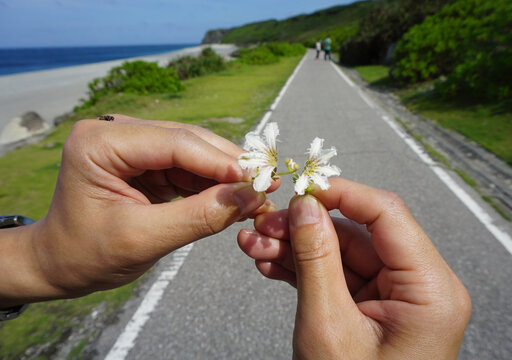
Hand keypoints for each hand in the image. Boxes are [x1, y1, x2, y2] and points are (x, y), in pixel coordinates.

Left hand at [0, 115, 274, 305]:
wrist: (60, 263)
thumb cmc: (87, 254)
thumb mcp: (142, 240)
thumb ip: (197, 217)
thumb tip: (249, 196)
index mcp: (101, 143)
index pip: (175, 144)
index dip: (222, 161)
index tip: (261, 181)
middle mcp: (117, 132)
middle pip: (189, 141)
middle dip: (230, 165)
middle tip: (270, 184)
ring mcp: (132, 144)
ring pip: (195, 152)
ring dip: (226, 174)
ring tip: (258, 194)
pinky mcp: (146, 160)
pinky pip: (188, 167)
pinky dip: (213, 183)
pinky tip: (235, 197)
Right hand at [238, 178, 470, 358]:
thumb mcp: (328, 325)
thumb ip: (317, 259)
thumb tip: (306, 207)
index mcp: (430, 289)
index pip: (387, 214)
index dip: (341, 193)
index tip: (302, 187)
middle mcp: (420, 286)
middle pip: (358, 233)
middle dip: (305, 227)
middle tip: (264, 224)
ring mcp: (396, 297)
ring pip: (341, 253)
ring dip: (297, 247)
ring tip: (256, 246)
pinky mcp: (374, 306)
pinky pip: (338, 275)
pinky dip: (305, 269)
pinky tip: (272, 263)